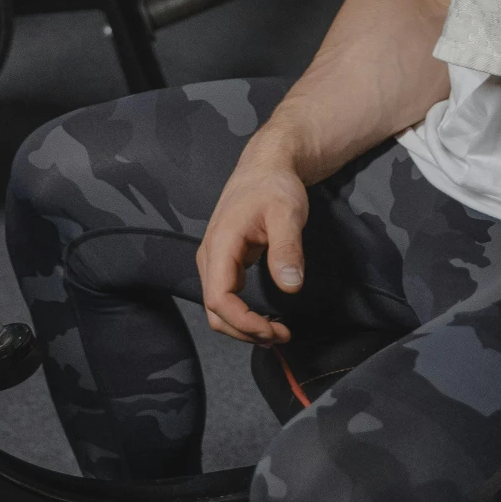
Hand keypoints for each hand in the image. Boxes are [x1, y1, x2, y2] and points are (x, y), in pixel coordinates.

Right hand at [195, 149, 309, 342]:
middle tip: (281, 336)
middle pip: (215, 310)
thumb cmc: (275, 186)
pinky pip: (225, 297)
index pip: (219, 299)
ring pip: (218, 307)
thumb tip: (291, 286)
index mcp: (220, 245)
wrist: (266, 166)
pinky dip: (243, 314)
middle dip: (245, 331)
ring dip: (244, 326)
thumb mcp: (287, 213)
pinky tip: (265, 316)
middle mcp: (209, 256)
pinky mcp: (224, 261)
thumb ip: (287, 249)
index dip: (243, 322)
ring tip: (276, 332)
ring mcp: (214, 260)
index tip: (273, 330)